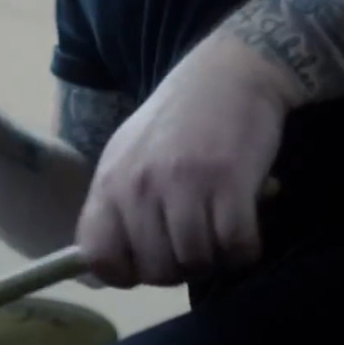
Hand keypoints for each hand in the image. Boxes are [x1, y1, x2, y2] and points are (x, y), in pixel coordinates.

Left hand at [76, 39, 299, 287]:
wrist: (232, 72)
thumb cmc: (181, 118)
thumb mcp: (130, 155)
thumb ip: (119, 204)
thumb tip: (112, 264)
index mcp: (110, 181)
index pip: (97, 256)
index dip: (124, 273)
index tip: (147, 263)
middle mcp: (139, 186)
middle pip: (155, 270)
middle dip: (180, 268)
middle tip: (196, 244)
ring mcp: (183, 184)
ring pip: (196, 262)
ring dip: (215, 259)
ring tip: (222, 233)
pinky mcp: (229, 183)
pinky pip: (235, 247)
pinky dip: (245, 250)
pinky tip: (246, 232)